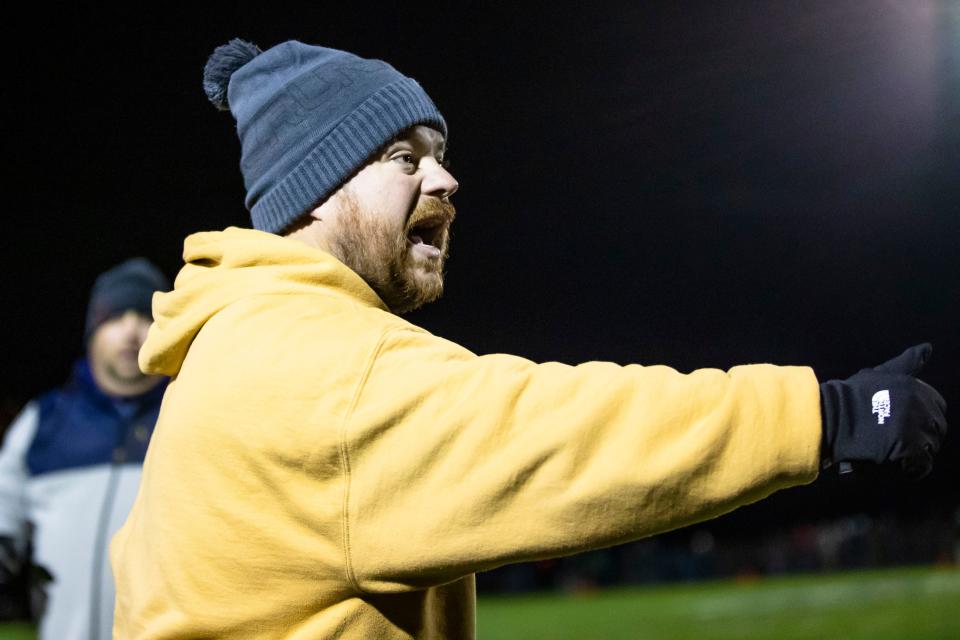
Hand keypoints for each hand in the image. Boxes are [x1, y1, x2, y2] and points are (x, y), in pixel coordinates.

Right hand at [819, 343, 947, 479]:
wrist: (829, 417)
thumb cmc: (850, 396)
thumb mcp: (880, 373)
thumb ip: (906, 362)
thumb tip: (928, 346)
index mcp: (916, 387)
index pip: (936, 407)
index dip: (922, 417)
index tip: (904, 423)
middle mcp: (920, 405)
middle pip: (936, 428)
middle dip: (921, 435)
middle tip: (896, 440)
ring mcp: (915, 427)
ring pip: (929, 447)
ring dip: (915, 452)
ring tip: (893, 452)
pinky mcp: (907, 448)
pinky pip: (921, 466)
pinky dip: (912, 469)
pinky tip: (897, 466)